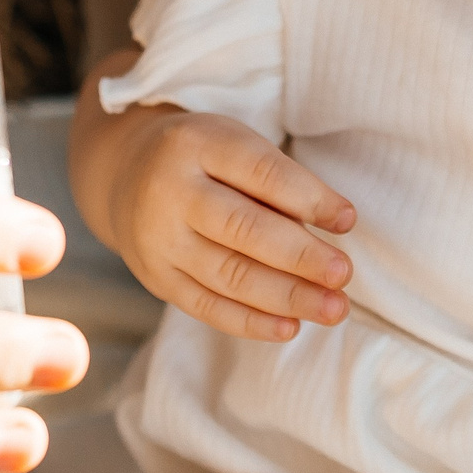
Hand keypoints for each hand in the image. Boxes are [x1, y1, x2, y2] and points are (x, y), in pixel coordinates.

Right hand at [101, 109, 356, 341]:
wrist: (125, 175)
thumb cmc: (205, 159)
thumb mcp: (235, 144)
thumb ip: (277, 184)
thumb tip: (333, 230)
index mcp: (197, 144)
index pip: (260, 172)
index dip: (308, 198)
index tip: (348, 220)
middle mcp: (171, 192)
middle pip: (243, 229)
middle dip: (300, 256)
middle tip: (344, 274)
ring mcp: (159, 240)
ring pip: (228, 276)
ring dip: (287, 297)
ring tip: (334, 308)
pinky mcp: (157, 279)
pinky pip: (207, 307)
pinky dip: (252, 322)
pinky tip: (291, 327)